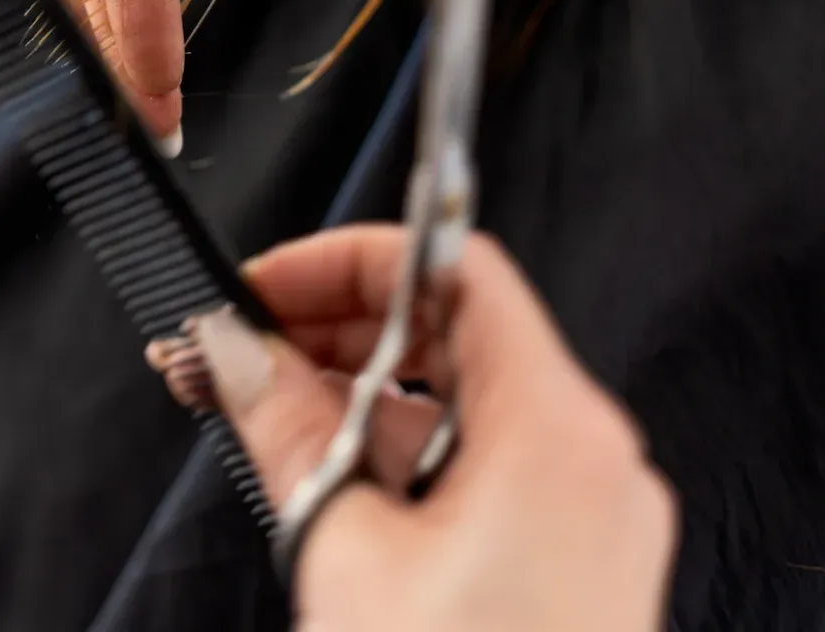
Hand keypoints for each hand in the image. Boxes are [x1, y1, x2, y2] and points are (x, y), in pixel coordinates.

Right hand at [157, 225, 676, 630]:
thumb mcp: (345, 552)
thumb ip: (288, 426)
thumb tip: (237, 348)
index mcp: (557, 429)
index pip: (454, 271)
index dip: (348, 261)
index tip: (263, 288)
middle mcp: (590, 456)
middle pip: (455, 332)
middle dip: (333, 330)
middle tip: (234, 351)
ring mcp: (587, 513)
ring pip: (460, 406)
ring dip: (354, 397)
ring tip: (254, 414)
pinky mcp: (569, 564)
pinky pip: (480, 469)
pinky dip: (397, 457)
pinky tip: (320, 475)